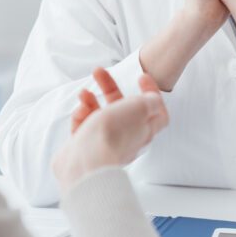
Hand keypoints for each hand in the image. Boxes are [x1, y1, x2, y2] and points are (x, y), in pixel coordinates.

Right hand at [52, 67, 168, 190]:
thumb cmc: (113, 136)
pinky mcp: (86, 149)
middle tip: (99, 73)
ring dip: (92, 100)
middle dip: (111, 88)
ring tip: (83, 93)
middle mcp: (127, 138)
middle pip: (123, 109)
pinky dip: (81, 116)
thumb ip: (149, 101)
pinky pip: (85, 128)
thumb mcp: (139, 108)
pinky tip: (79, 110)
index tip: (141, 77)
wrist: (86, 164)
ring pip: (101, 116)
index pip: (157, 112)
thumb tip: (153, 99)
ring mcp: (105, 143)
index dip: (152, 92)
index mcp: (144, 129)